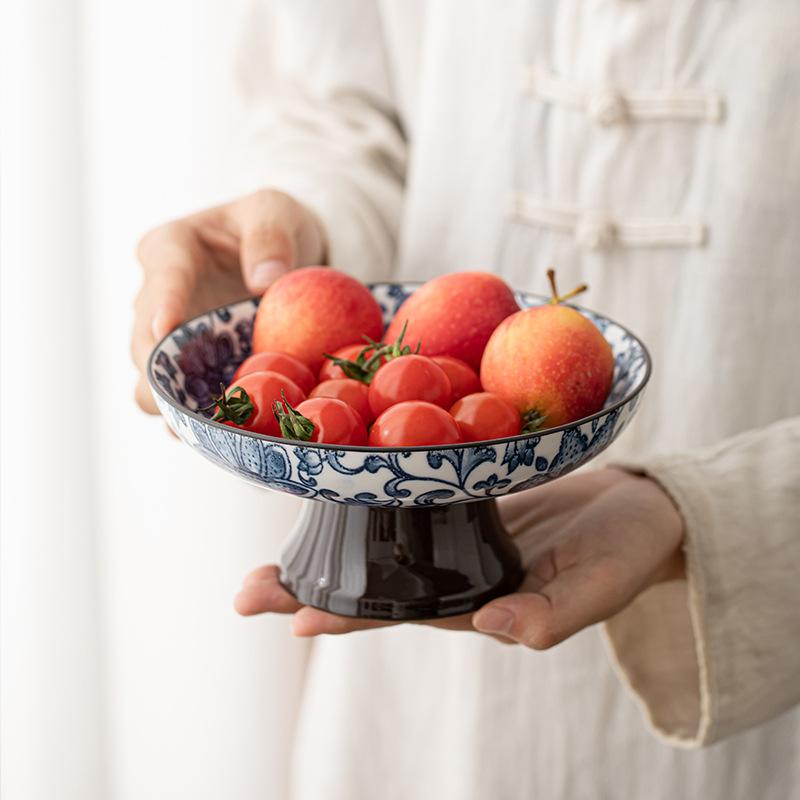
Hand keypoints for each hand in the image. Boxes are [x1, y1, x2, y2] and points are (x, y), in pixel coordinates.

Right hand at [131, 189, 325, 412]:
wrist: (286, 256)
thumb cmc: (274, 226)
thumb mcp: (276, 211)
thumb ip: (270, 236)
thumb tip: (264, 282)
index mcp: (171, 250)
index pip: (163, 278)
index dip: (163, 306)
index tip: (167, 329)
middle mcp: (157, 297)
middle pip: (143, 343)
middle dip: (161, 372)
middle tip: (189, 396)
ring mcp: (171, 338)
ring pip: (152, 381)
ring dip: (174, 405)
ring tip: (201, 428)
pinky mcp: (192, 368)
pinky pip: (184, 400)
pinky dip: (197, 419)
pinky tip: (220, 437)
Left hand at [235, 467, 685, 646]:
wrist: (638, 506)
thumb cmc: (627, 552)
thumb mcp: (600, 587)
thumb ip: (553, 616)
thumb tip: (497, 630)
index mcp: (479, 602)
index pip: (401, 614)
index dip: (348, 617)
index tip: (292, 619)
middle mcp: (452, 571)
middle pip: (371, 583)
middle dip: (311, 585)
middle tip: (248, 588)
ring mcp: (453, 532)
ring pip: (379, 539)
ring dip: (328, 538)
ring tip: (272, 540)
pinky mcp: (462, 494)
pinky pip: (407, 494)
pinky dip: (369, 491)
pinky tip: (336, 479)